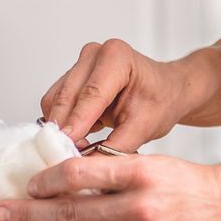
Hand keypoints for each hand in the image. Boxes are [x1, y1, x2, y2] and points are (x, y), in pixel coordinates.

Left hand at [0, 153, 220, 220]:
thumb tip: (61, 178)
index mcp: (139, 172)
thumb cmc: (187, 184)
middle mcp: (139, 206)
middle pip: (71, 209)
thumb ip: (111, 171)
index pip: (79, 172)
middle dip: (28, 211)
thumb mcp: (152, 163)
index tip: (27, 183)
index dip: (46, 179)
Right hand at [40, 38, 204, 152]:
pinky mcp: (70, 76)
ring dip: (61, 126)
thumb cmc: (160, 103)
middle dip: (65, 129)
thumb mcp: (143, 128)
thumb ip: (114, 147)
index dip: (77, 122)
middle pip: (68, 96)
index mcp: (117, 57)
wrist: (166, 91)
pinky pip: (54, 102)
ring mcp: (80, 63)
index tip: (65, 146)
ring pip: (55, 100)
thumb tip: (87, 166)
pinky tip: (80, 135)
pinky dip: (62, 122)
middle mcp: (94, 54)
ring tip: (79, 148)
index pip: (91, 94)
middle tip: (65, 158)